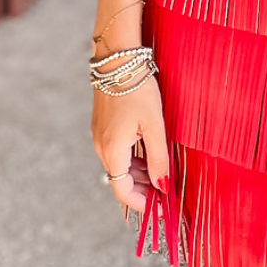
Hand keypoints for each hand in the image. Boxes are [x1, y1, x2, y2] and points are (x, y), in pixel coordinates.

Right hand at [91, 72, 169, 218]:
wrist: (117, 60)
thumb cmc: (137, 89)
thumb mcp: (154, 125)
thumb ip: (158, 158)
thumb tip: (162, 186)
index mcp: (112, 151)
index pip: (122, 191)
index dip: (141, 203)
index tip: (160, 207)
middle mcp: (102, 147)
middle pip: (121, 181)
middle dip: (143, 190)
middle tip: (166, 193)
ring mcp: (100, 137)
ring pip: (119, 167)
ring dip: (139, 175)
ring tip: (162, 175)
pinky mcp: (103, 127)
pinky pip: (117, 153)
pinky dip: (133, 160)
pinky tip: (150, 156)